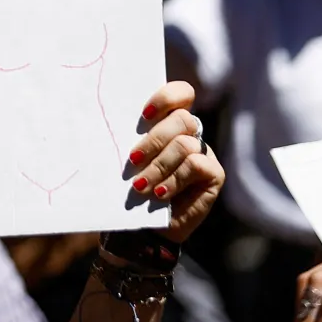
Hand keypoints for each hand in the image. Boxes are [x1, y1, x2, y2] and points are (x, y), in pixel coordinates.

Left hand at [127, 81, 223, 241]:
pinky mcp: (214, 174)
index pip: (181, 94)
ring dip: (158, 165)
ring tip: (140, 186)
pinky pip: (195, 165)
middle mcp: (191, 134)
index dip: (166, 98)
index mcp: (170, 122)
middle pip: (182, 118)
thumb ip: (130, 138)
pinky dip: (173, 180)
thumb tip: (107, 119)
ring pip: (185, 144)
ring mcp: (205, 153)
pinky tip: (159, 193)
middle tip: (132, 158)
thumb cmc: (132, 188)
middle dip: (154, 139)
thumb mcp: (129, 160)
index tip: (142, 116)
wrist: (146, 228)